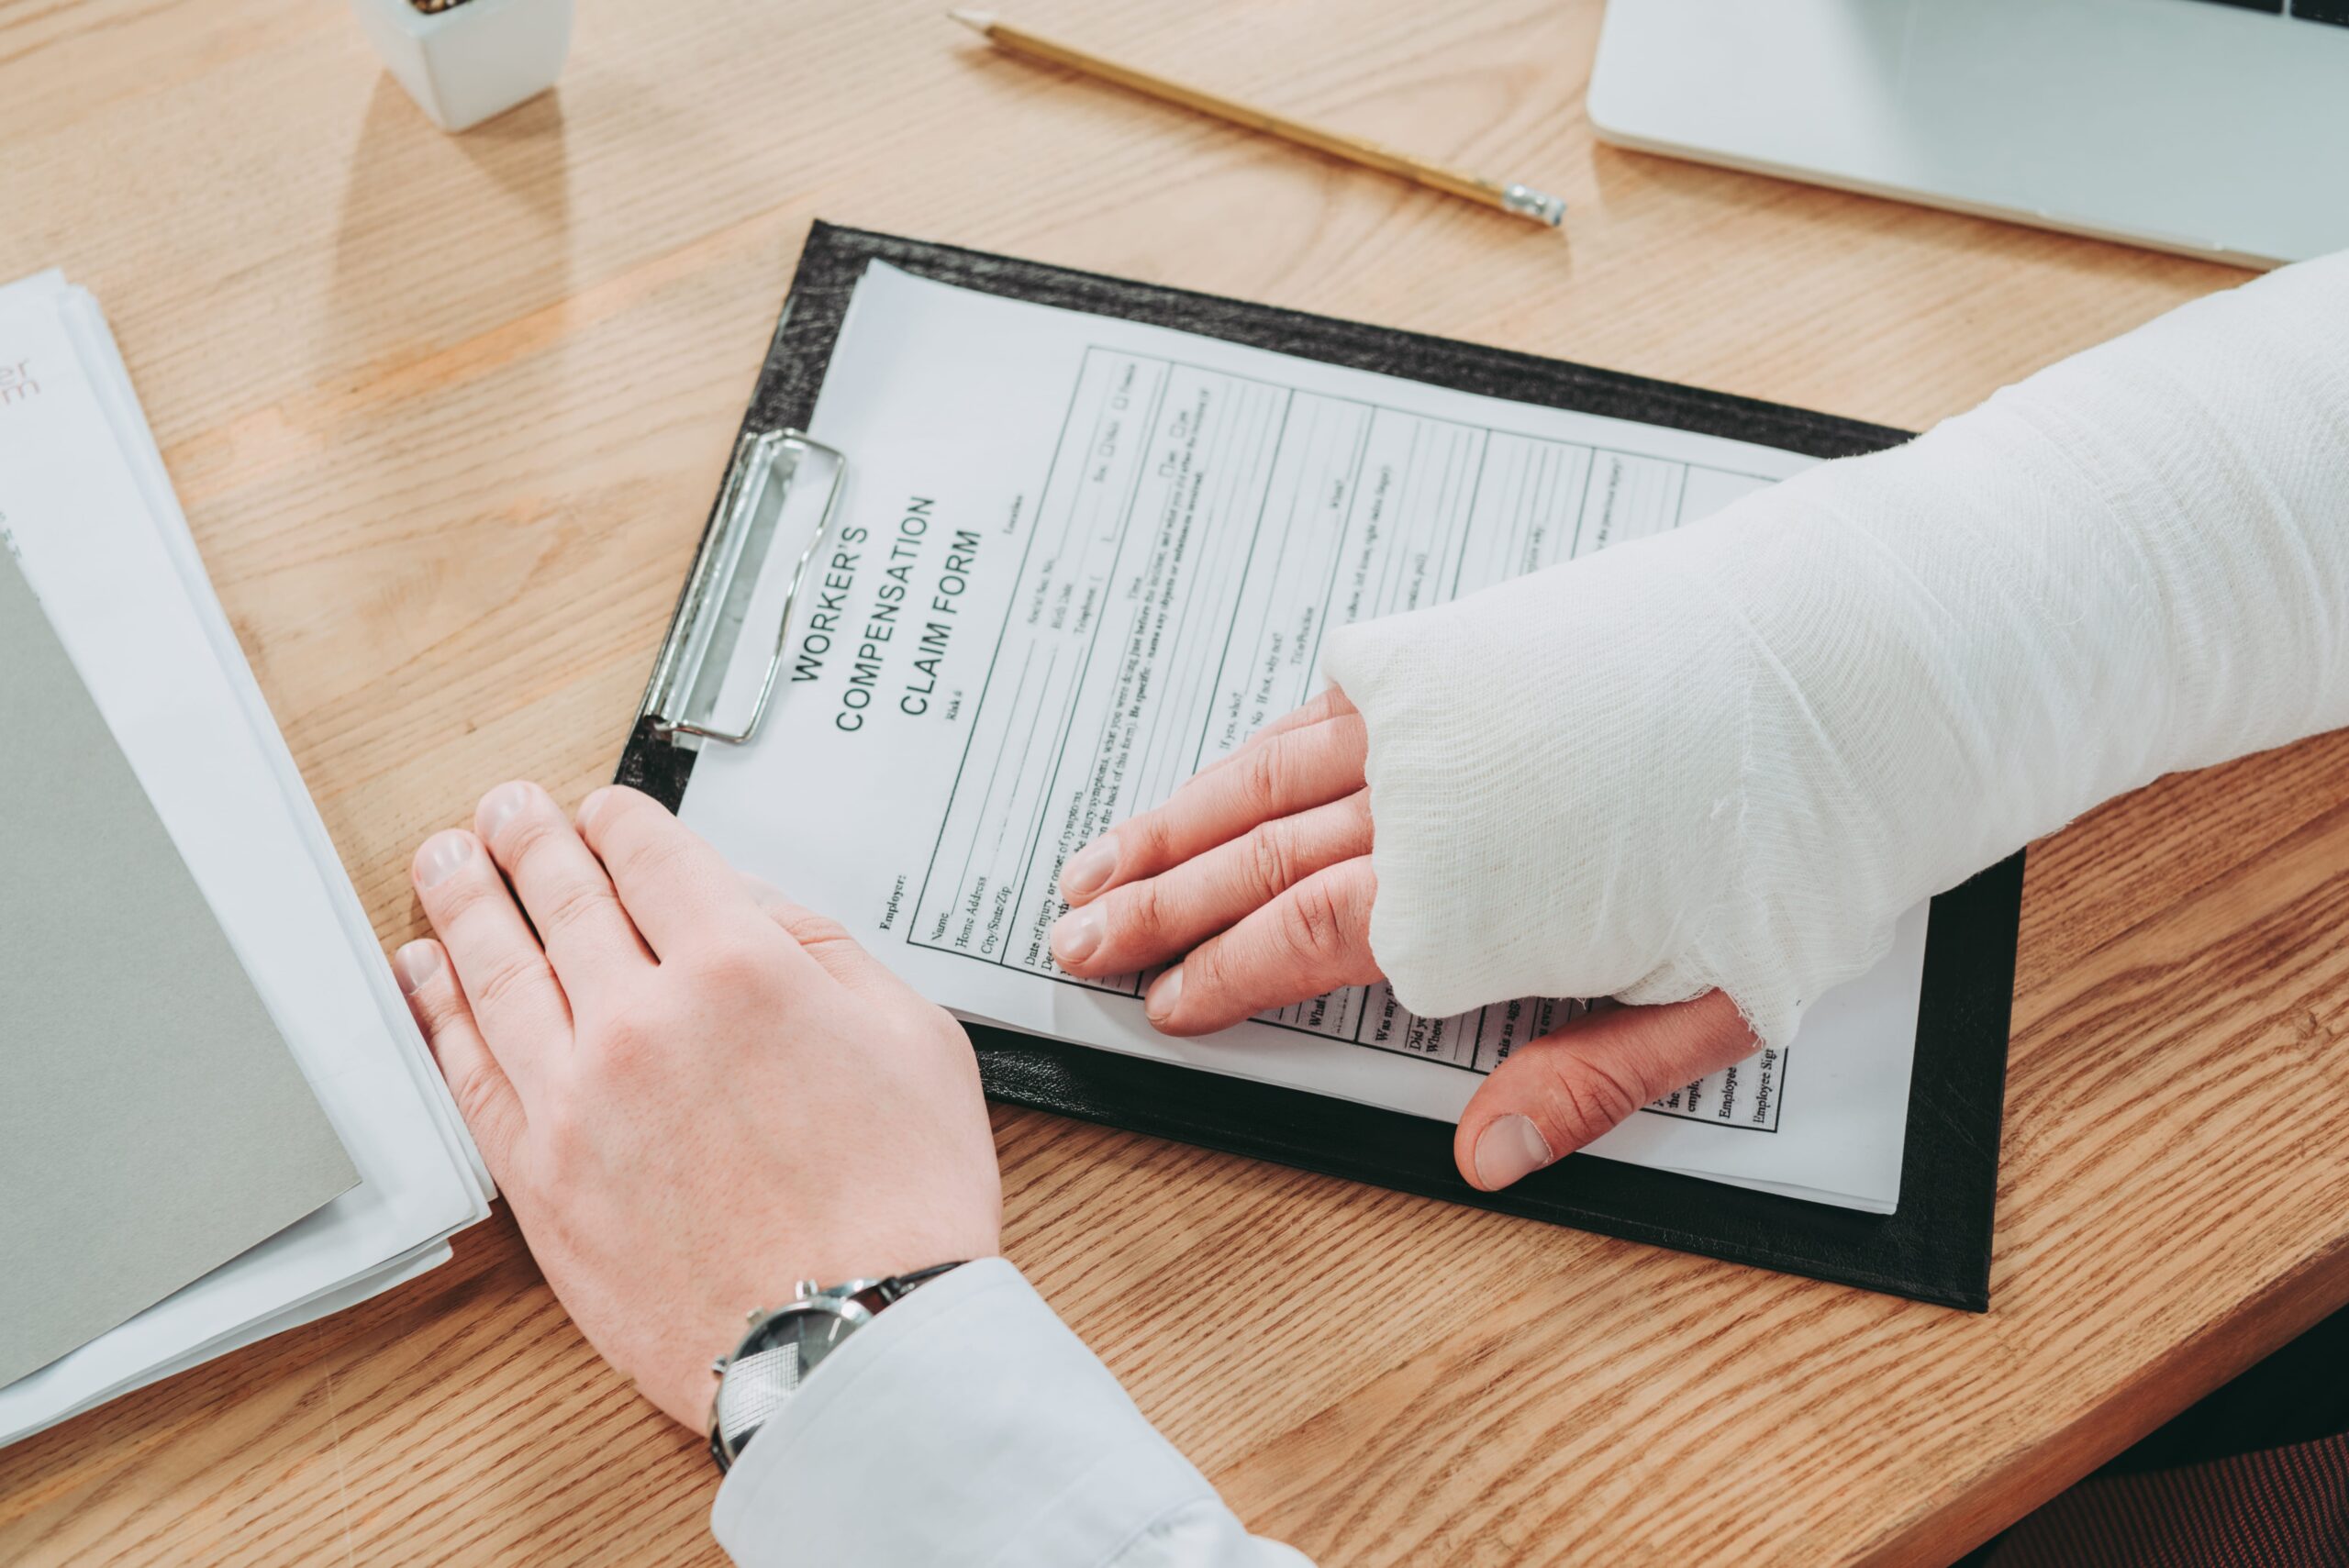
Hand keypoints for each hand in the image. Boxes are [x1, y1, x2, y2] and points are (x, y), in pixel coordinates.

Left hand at [390, 781, 999, 1430]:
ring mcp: (580, 1097)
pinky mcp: (540, 1175)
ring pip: (497, 969)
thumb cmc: (898, 1207)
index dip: (620, 818)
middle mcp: (645, 1018)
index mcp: (741, 968)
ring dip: (464, 901)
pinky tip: (421, 969)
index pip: (652, 855)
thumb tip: (753, 905)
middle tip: (506, 811)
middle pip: (563, 896)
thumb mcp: (913, 1037)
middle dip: (530, 839)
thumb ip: (827, 950)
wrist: (851, 1339)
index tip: (603, 813)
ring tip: (444, 860)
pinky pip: (466, 1069)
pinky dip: (435, 1009)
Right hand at [1049, 688, 1758, 1190]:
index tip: (1165, 1007)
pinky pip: (1329, 702)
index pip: (1301, 948)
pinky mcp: (1463, 648)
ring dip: (1173, 825)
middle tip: (1076, 938)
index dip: (1219, 982)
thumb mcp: (1717, 1000)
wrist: (1858, 661)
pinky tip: (1222, 771)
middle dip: (1153, 908)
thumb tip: (1486, 1159)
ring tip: (1097, 859)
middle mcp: (1430, 799)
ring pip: (1267, 778)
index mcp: (1472, 895)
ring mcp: (1437, 714)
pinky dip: (1258, 744)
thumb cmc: (1802, 834)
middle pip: (1254, 864)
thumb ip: (1585, 1078)